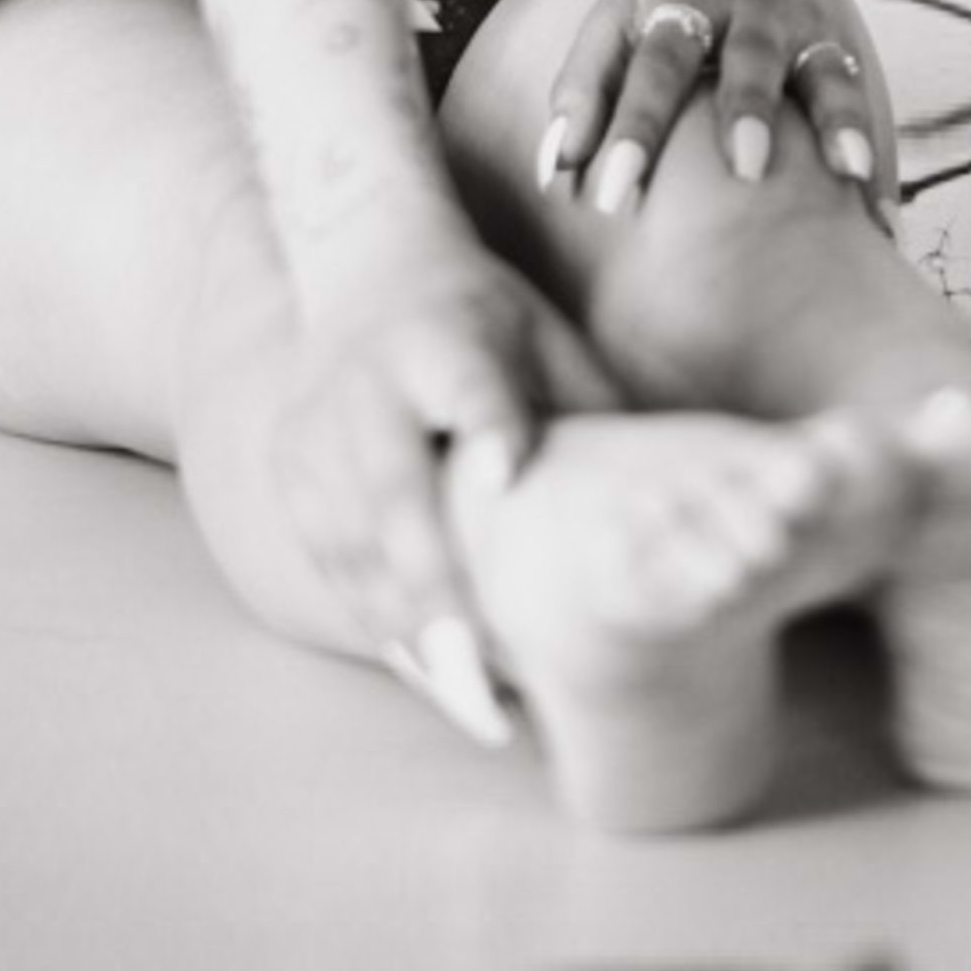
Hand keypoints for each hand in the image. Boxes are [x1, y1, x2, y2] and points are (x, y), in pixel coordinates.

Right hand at [270, 231, 614, 732]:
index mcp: (446, 336)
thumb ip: (590, 410)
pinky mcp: (291, 467)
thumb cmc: (490, 323)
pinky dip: (381, 621)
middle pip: (393, 487)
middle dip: (435, 586)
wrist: (368, 269)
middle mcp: (370, 380)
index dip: (487, 426)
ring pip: (355, 542)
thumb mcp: (548, 340)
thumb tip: (679, 497)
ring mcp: (319, 426)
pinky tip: (433, 676)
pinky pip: (332, 561)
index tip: (508, 476)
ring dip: (411, 627)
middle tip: (484, 675)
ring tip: (475, 702)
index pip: (468, 384)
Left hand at [533, 0, 897, 224]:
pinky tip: (882, 220)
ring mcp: (804, 25)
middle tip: (746, 170)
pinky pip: (864, 100)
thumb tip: (552, 171)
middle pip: (750, 60)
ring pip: (825, 72)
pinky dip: (873, 156)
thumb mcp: (619, 10)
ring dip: (837, 122)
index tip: (610, 193)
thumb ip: (584, 87)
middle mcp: (748, 9)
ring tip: (849, 175)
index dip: (633, 127)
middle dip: (749, 112)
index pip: (653, 66)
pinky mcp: (845, 42)